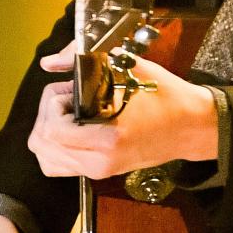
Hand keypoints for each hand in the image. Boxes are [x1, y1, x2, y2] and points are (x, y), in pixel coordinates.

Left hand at [29, 42, 218, 178]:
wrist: (191, 127)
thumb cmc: (165, 97)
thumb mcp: (128, 69)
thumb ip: (85, 60)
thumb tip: (50, 61)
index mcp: (107, 139)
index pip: (52, 130)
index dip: (53, 103)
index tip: (69, 89)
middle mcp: (99, 161)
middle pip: (41, 144)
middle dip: (47, 114)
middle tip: (67, 97)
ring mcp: (99, 169)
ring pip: (46, 157)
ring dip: (49, 130)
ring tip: (70, 112)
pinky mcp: (101, 171)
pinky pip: (59, 165)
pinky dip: (56, 145)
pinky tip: (73, 126)